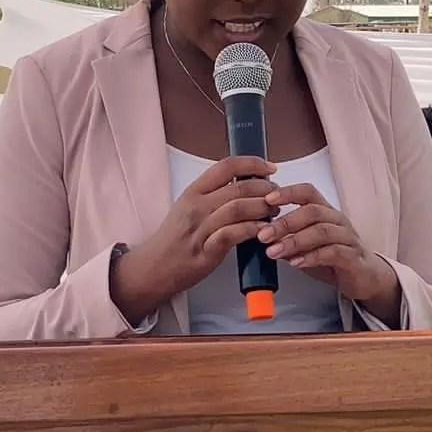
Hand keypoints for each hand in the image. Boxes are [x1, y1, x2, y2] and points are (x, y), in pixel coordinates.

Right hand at [111, 155, 276, 324]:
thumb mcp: (188, 208)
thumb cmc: (174, 240)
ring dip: (263, 208)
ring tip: (274, 212)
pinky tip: (263, 231)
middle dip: (265, 189)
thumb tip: (244, 186)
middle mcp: (196, 206)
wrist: (153, 267)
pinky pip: (234, 234)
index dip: (253, 163)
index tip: (271, 169)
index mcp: (193, 191)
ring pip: (238, 207)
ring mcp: (200, 228)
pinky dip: (252, 229)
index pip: (226, 166)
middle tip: (278, 195)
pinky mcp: (206, 250)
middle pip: (238, 187)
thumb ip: (213, 196)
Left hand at [259, 182, 401, 326]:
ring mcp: (347, 237)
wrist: (364, 278)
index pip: (307, 192)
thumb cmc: (333, 258)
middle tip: (263, 235)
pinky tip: (296, 263)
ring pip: (322, 231)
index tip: (266, 199)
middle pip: (312, 211)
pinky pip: (333, 252)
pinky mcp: (353, 257)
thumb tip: (259, 234)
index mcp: (325, 211)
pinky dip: (312, 257)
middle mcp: (337, 220)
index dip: (287, 193)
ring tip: (274, 252)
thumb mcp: (306, 245)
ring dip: (294, 241)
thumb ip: (286, 238)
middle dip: (284, 223)